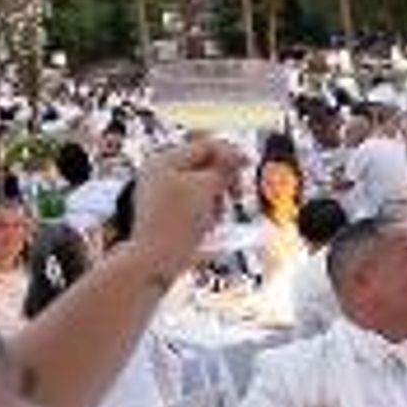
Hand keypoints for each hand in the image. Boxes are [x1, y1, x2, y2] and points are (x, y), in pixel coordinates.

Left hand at [128, 140, 246, 276]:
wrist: (157, 259)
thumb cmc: (177, 221)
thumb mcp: (207, 187)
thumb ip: (224, 167)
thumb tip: (239, 155)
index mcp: (165, 160)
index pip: (204, 146)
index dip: (230, 153)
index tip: (249, 165)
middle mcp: (160, 174)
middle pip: (203, 166)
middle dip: (224, 179)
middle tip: (236, 193)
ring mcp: (161, 195)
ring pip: (201, 186)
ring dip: (217, 196)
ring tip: (219, 213)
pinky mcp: (167, 215)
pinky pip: (194, 204)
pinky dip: (207, 210)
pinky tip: (209, 223)